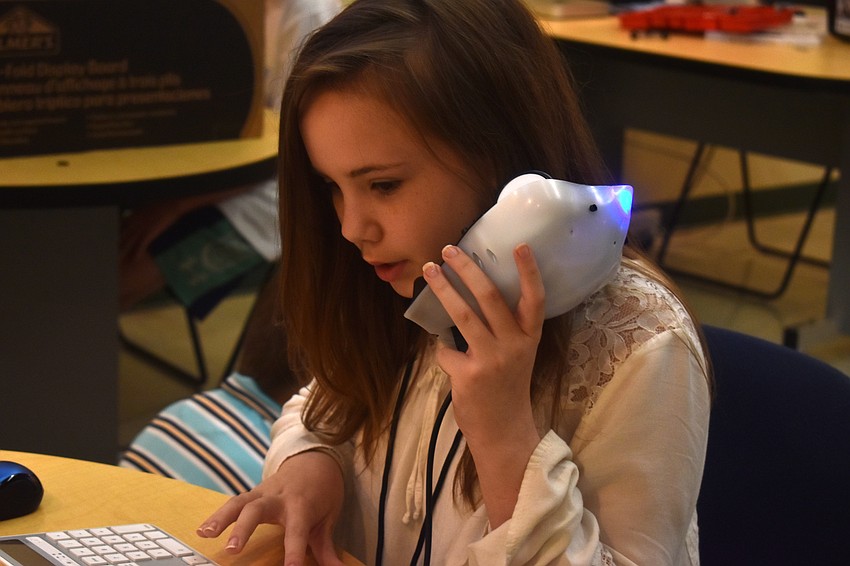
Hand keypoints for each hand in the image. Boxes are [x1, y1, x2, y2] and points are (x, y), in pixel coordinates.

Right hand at [197, 450, 345, 565]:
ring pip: (239, 502)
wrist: (315, 459)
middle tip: (232, 550)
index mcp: (302, 505)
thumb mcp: (329, 517)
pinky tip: (201, 530)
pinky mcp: (253, 493)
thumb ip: (327, 547)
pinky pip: (233, 502)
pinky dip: (216, 515)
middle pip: (258, 510)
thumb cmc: (323, 492)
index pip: (297, 531)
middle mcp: (279, 497)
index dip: (293, 550)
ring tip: (205, 534)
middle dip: (244, 529)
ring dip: (221, 518)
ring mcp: (263, 493)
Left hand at [421, 244, 543, 525]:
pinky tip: (448, 359)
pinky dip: (442, 351)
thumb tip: (471, 296)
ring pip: (463, 314)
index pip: (535, 299)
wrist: (504, 432)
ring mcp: (491, 359)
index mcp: (530, 338)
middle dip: (468, 269)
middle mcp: (515, 345)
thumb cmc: (507, 389)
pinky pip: (445, 350)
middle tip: (449, 249)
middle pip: (490, 297)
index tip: (521, 245)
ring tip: (429, 270)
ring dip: (443, 289)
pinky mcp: (469, 374)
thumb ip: (503, 330)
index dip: (529, 272)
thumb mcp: (517, 356)